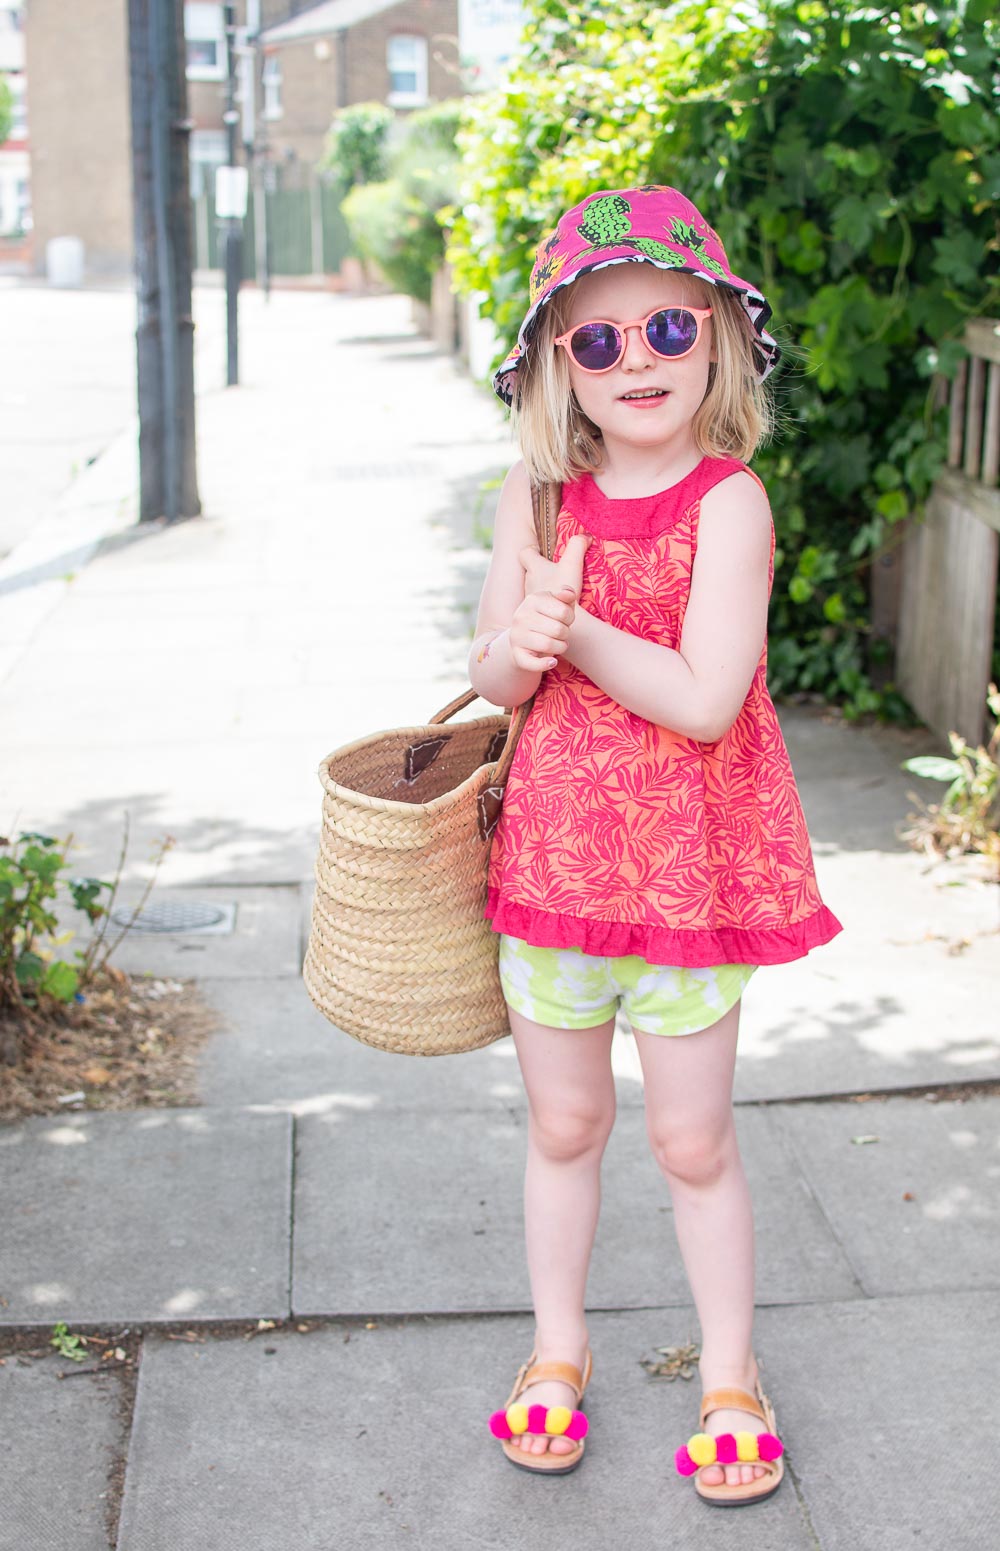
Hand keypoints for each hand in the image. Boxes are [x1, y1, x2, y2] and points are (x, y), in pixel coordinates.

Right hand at [509, 533, 591, 671]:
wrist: (522, 643)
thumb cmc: (546, 618)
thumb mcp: (557, 599)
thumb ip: (566, 588)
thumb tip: (573, 582)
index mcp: (533, 599)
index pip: (564, 609)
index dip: (570, 615)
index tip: (567, 616)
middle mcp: (521, 615)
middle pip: (560, 629)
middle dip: (566, 633)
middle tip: (561, 632)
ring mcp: (517, 636)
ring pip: (551, 646)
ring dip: (560, 647)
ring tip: (557, 644)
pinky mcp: (516, 656)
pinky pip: (534, 663)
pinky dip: (547, 663)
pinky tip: (552, 661)